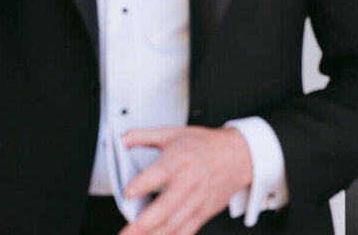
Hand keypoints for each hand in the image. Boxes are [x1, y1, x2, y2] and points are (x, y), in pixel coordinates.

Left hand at [119, 126, 252, 234]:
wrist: (238, 155)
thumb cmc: (204, 145)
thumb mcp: (172, 133)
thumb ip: (141, 136)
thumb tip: (118, 141)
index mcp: (179, 158)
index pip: (160, 172)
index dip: (143, 184)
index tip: (128, 192)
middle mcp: (189, 181)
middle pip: (165, 207)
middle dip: (143, 224)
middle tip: (126, 232)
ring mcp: (197, 200)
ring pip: (173, 225)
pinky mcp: (203, 213)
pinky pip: (186, 232)